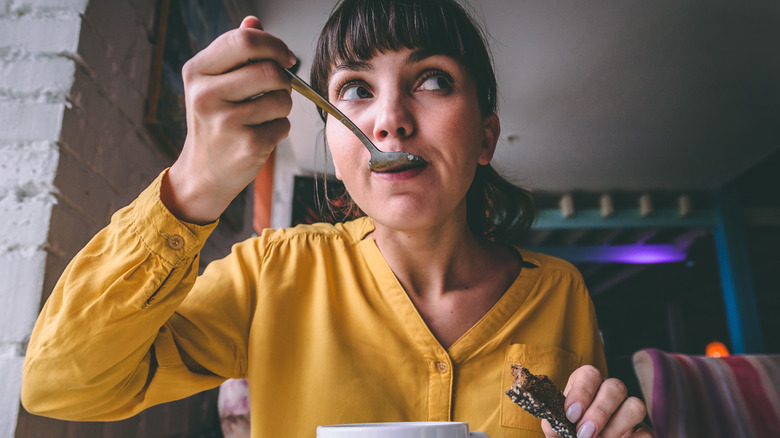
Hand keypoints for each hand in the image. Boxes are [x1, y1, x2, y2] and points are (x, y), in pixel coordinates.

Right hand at [162, 16, 295, 223]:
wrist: (203, 172)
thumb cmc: (214, 122)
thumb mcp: (214, 83)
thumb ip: (235, 52)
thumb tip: (253, 20)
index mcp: (196, 71)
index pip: (245, 41)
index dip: (274, 45)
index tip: (286, 57)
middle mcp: (205, 95)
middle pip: (269, 70)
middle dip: (284, 79)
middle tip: (279, 89)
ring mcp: (226, 122)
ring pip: (282, 99)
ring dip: (283, 106)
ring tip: (265, 115)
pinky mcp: (247, 145)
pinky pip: (283, 125)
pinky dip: (280, 129)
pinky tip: (261, 135)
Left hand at [542, 365, 653, 437]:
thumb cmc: (564, 434)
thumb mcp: (556, 428)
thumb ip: (557, 423)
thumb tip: (560, 424)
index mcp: (586, 386)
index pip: (590, 374)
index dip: (582, 392)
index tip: (571, 415)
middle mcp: (610, 393)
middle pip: (615, 387)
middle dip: (599, 412)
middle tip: (584, 434)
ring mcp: (628, 411)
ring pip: (636, 406)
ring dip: (617, 426)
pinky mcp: (642, 431)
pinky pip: (646, 432)